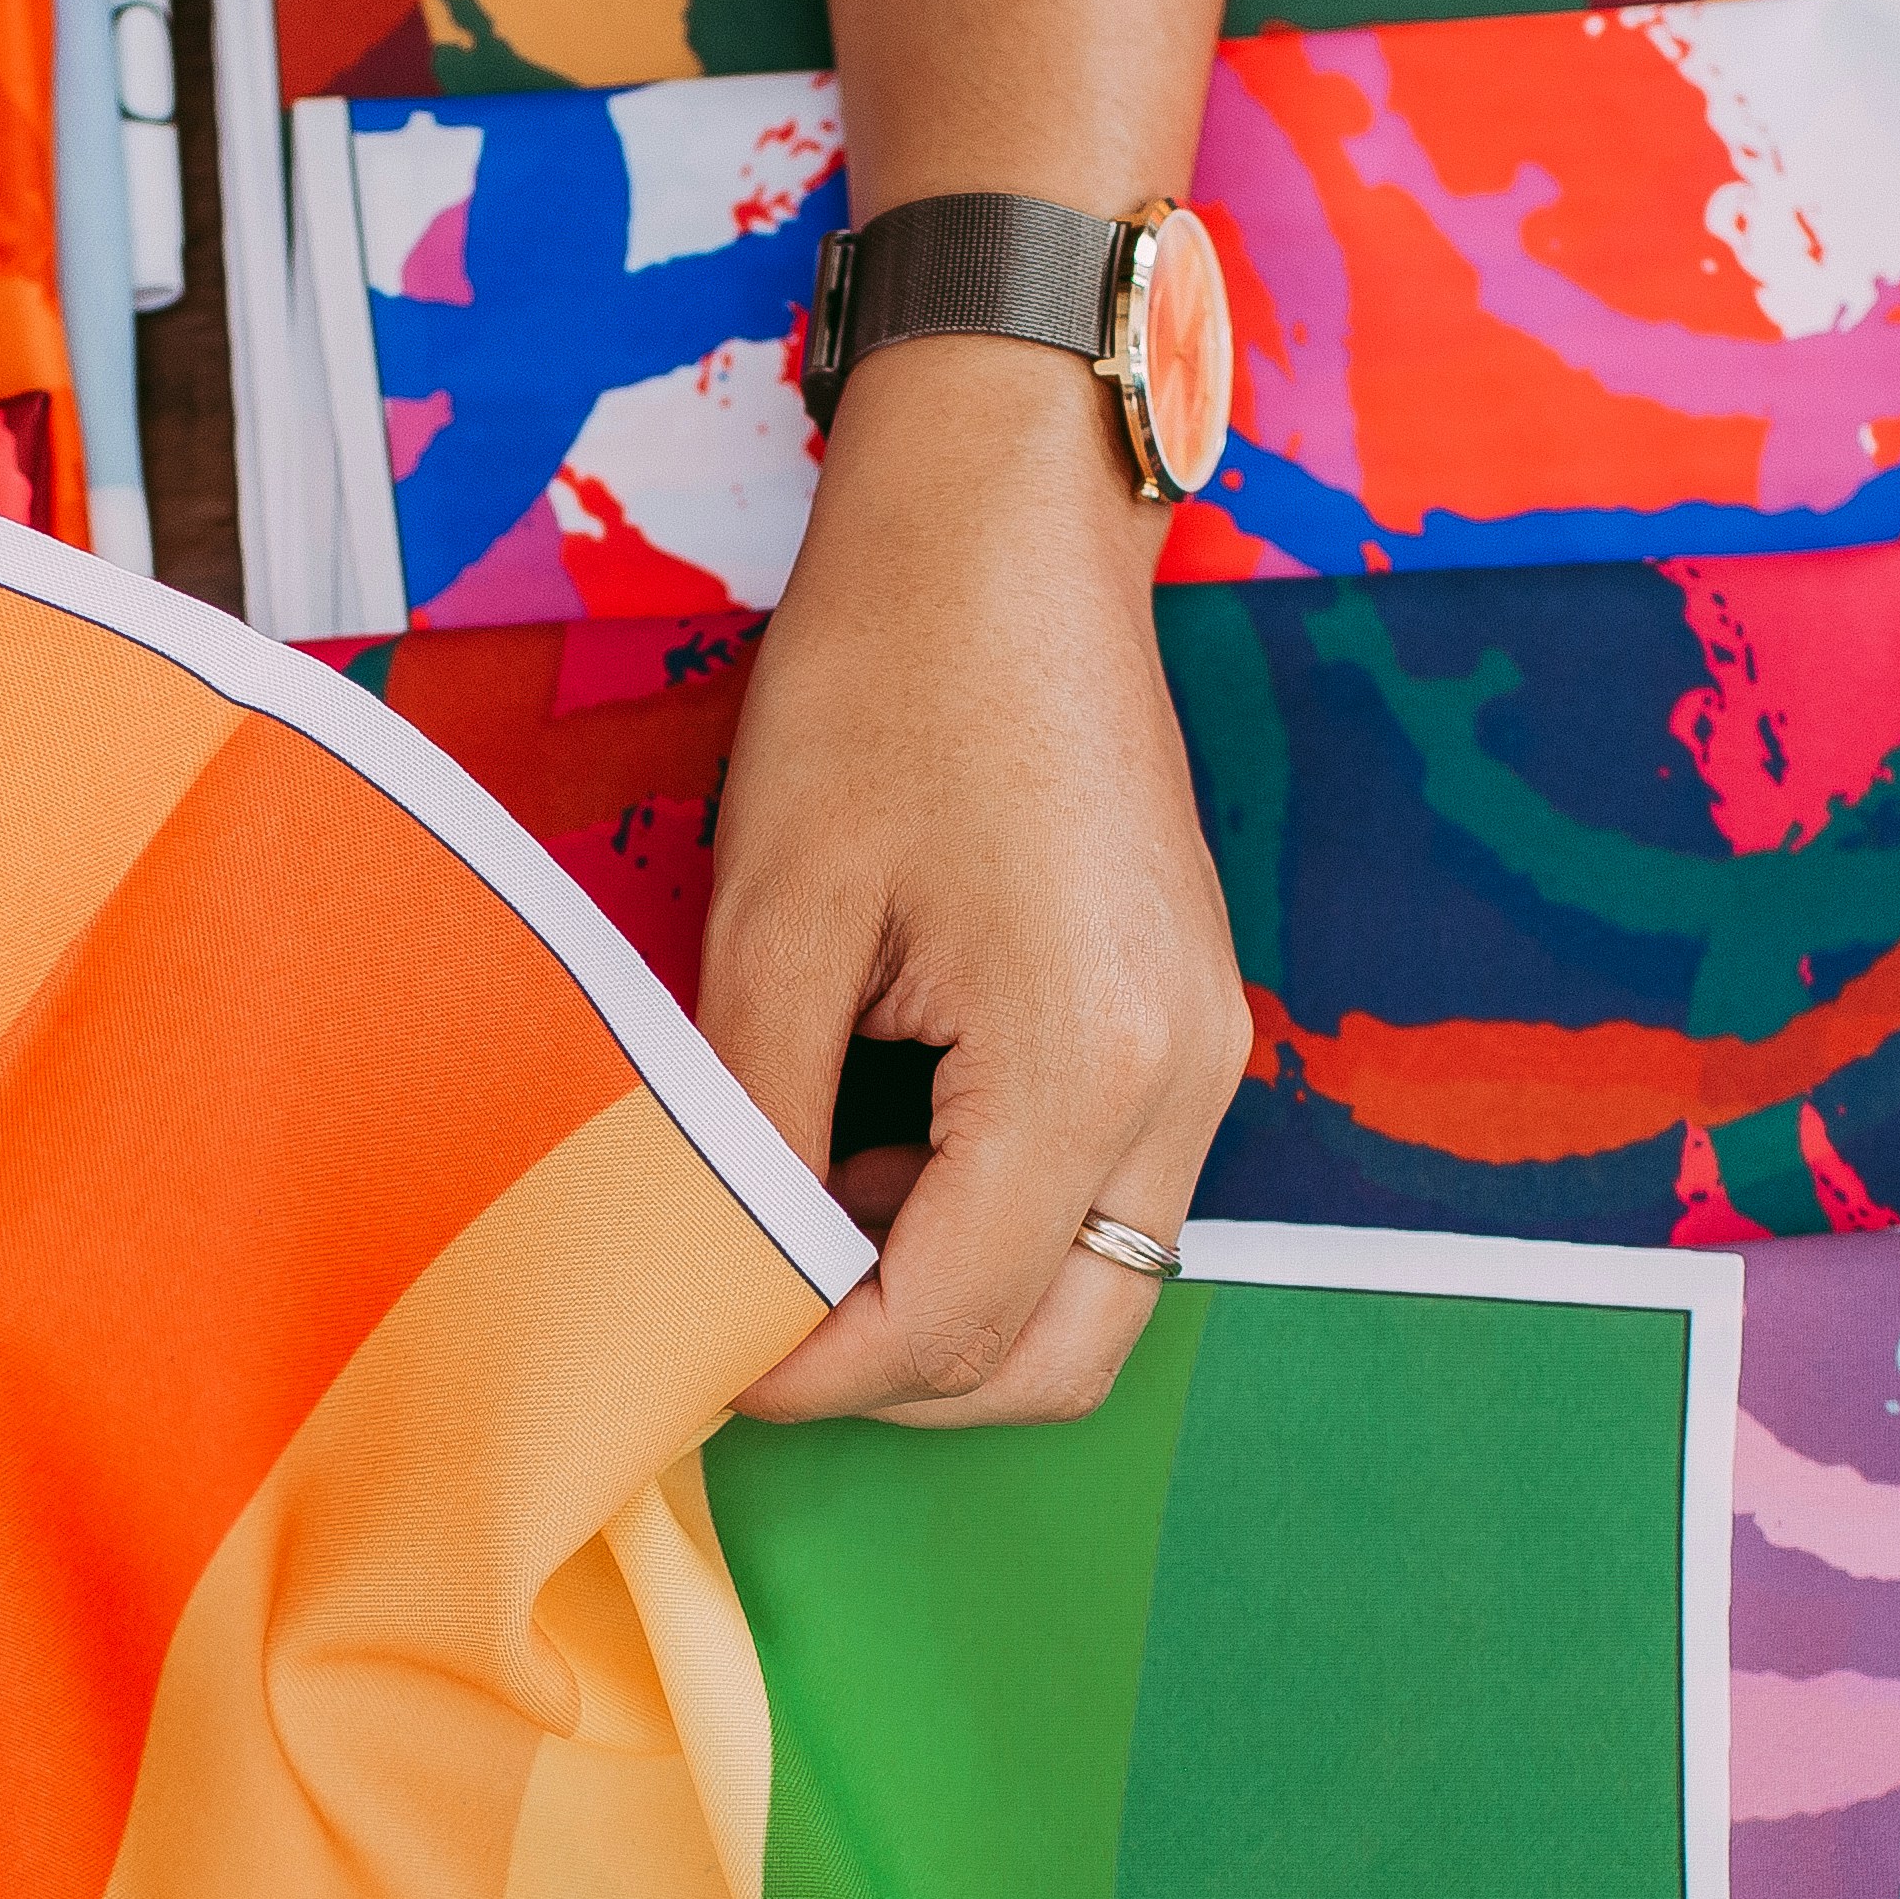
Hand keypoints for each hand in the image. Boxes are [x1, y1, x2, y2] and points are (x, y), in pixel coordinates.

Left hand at [699, 335, 1247, 1424]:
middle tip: (758, 1316)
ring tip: (810, 1205)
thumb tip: (719, 1268)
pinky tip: (882, 1138)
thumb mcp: (777, 909)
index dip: (813, 1370)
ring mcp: (1204, 1055)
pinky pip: (1105, 1200)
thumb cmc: (890, 676)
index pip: (952, 1323)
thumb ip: (755, 1117)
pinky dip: (993, 1223)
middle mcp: (1181, 1082)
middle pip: (1058, 1356)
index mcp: (1084, 1061)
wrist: (1012, 522)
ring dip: (949, 1302)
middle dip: (900, 1375)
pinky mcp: (1188, 1024)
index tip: (695, 1348)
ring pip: (1093, 1292)